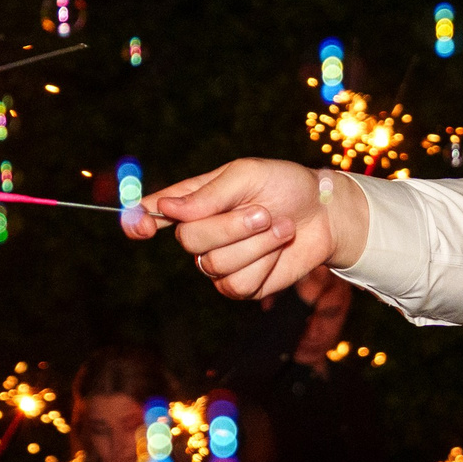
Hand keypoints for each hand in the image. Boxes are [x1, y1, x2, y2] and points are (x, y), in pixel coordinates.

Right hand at [139, 160, 350, 299]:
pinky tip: (277, 248)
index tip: (142, 225)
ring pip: (215, 265)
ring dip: (256, 244)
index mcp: (192, 202)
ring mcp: (218, 262)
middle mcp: (200, 233)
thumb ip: (206, 194)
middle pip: (189, 241)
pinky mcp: (241, 285)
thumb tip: (166, 209)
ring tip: (279, 226)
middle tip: (263, 212)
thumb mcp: (246, 175)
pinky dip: (264, 264)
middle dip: (231, 227)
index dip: (138, 221)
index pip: (150, 213)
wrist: (324, 213)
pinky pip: (237, 284)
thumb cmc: (284, 185)